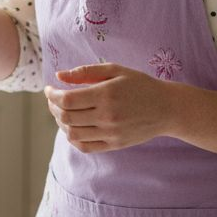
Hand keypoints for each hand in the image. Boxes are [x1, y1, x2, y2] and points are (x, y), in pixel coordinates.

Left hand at [44, 63, 180, 153]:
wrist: (166, 108)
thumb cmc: (139, 85)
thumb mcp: (115, 70)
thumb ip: (85, 72)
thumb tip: (59, 76)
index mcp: (106, 94)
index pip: (67, 100)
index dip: (52, 95)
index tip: (49, 89)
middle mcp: (107, 116)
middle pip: (67, 117)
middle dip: (53, 107)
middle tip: (53, 99)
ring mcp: (111, 133)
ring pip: (72, 133)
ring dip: (60, 122)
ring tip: (61, 112)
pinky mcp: (114, 144)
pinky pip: (85, 146)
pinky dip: (72, 137)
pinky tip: (72, 126)